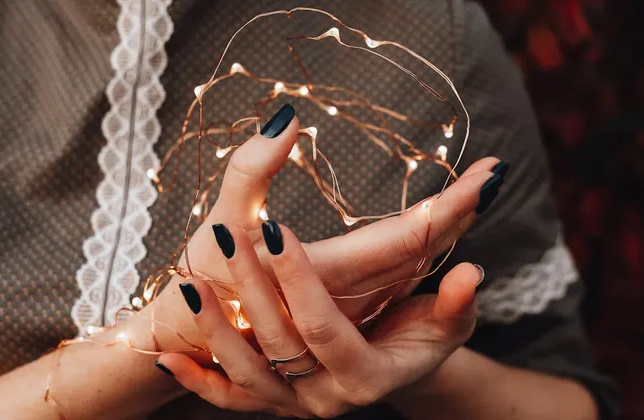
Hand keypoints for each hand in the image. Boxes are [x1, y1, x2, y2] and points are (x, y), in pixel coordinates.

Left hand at [157, 222, 480, 417]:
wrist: (395, 375)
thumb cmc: (422, 342)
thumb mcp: (447, 326)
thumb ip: (456, 304)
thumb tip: (473, 273)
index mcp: (368, 377)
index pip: (325, 329)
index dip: (300, 282)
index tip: (277, 230)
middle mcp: (327, 399)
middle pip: (279, 343)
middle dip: (251, 287)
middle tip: (225, 232)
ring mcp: (295, 406)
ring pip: (245, 373)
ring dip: (215, 328)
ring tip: (187, 281)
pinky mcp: (272, 406)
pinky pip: (229, 401)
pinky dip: (199, 381)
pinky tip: (171, 356)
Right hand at [169, 103, 500, 323]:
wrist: (193, 341)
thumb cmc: (203, 282)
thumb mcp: (217, 223)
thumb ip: (248, 174)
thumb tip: (289, 122)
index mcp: (332, 277)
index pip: (410, 235)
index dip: (452, 202)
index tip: (490, 172)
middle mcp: (354, 297)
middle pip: (423, 251)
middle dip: (462, 209)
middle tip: (495, 173)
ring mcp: (354, 303)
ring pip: (413, 266)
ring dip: (446, 228)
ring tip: (476, 193)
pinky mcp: (346, 303)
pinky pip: (396, 275)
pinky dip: (422, 247)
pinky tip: (437, 230)